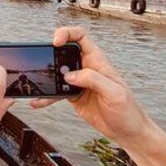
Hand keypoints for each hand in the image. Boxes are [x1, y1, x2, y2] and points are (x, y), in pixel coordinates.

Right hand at [30, 26, 152, 148]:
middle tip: (43, 63)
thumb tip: (69, 75)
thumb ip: (93, 79)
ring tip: (37, 84)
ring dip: (45, 77)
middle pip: (63, 52)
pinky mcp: (73, 96)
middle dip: (50, 54)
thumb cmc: (127, 110)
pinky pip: (56, 92)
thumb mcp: (114, 93)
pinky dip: (46, 96)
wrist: (128, 131)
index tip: (56, 41)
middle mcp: (86, 68)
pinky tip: (38, 101)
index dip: (67, 34)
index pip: (80, 37)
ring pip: (56, 72)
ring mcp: (79, 82)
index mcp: (97, 61)